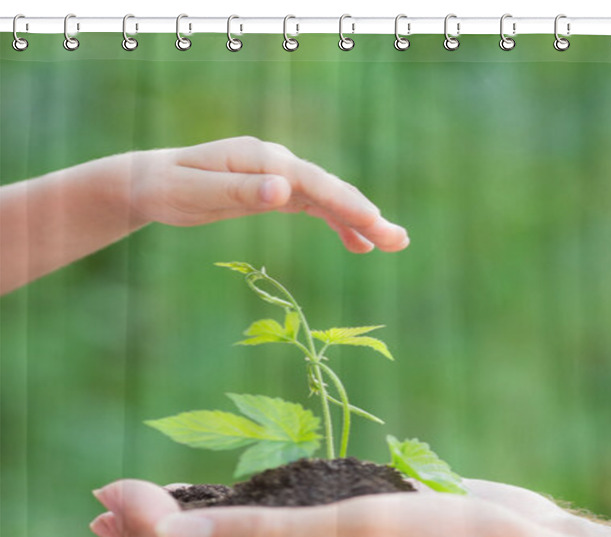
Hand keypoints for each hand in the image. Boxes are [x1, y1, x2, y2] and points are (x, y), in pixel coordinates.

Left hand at [128, 137, 408, 252]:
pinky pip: (316, 207)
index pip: (313, 183)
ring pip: (328, 200)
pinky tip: (357, 244)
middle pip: (330, 190)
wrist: (152, 181)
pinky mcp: (276, 191)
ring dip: (360, 221)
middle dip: (366, 214)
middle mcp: (276, 164)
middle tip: (399, 240)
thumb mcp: (195, 193)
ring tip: (391, 244)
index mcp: (262, 160)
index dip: (345, 204)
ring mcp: (279, 177)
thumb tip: (283, 191)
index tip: (374, 223)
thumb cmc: (168, 188)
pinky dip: (338, 224)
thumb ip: (239, 191)